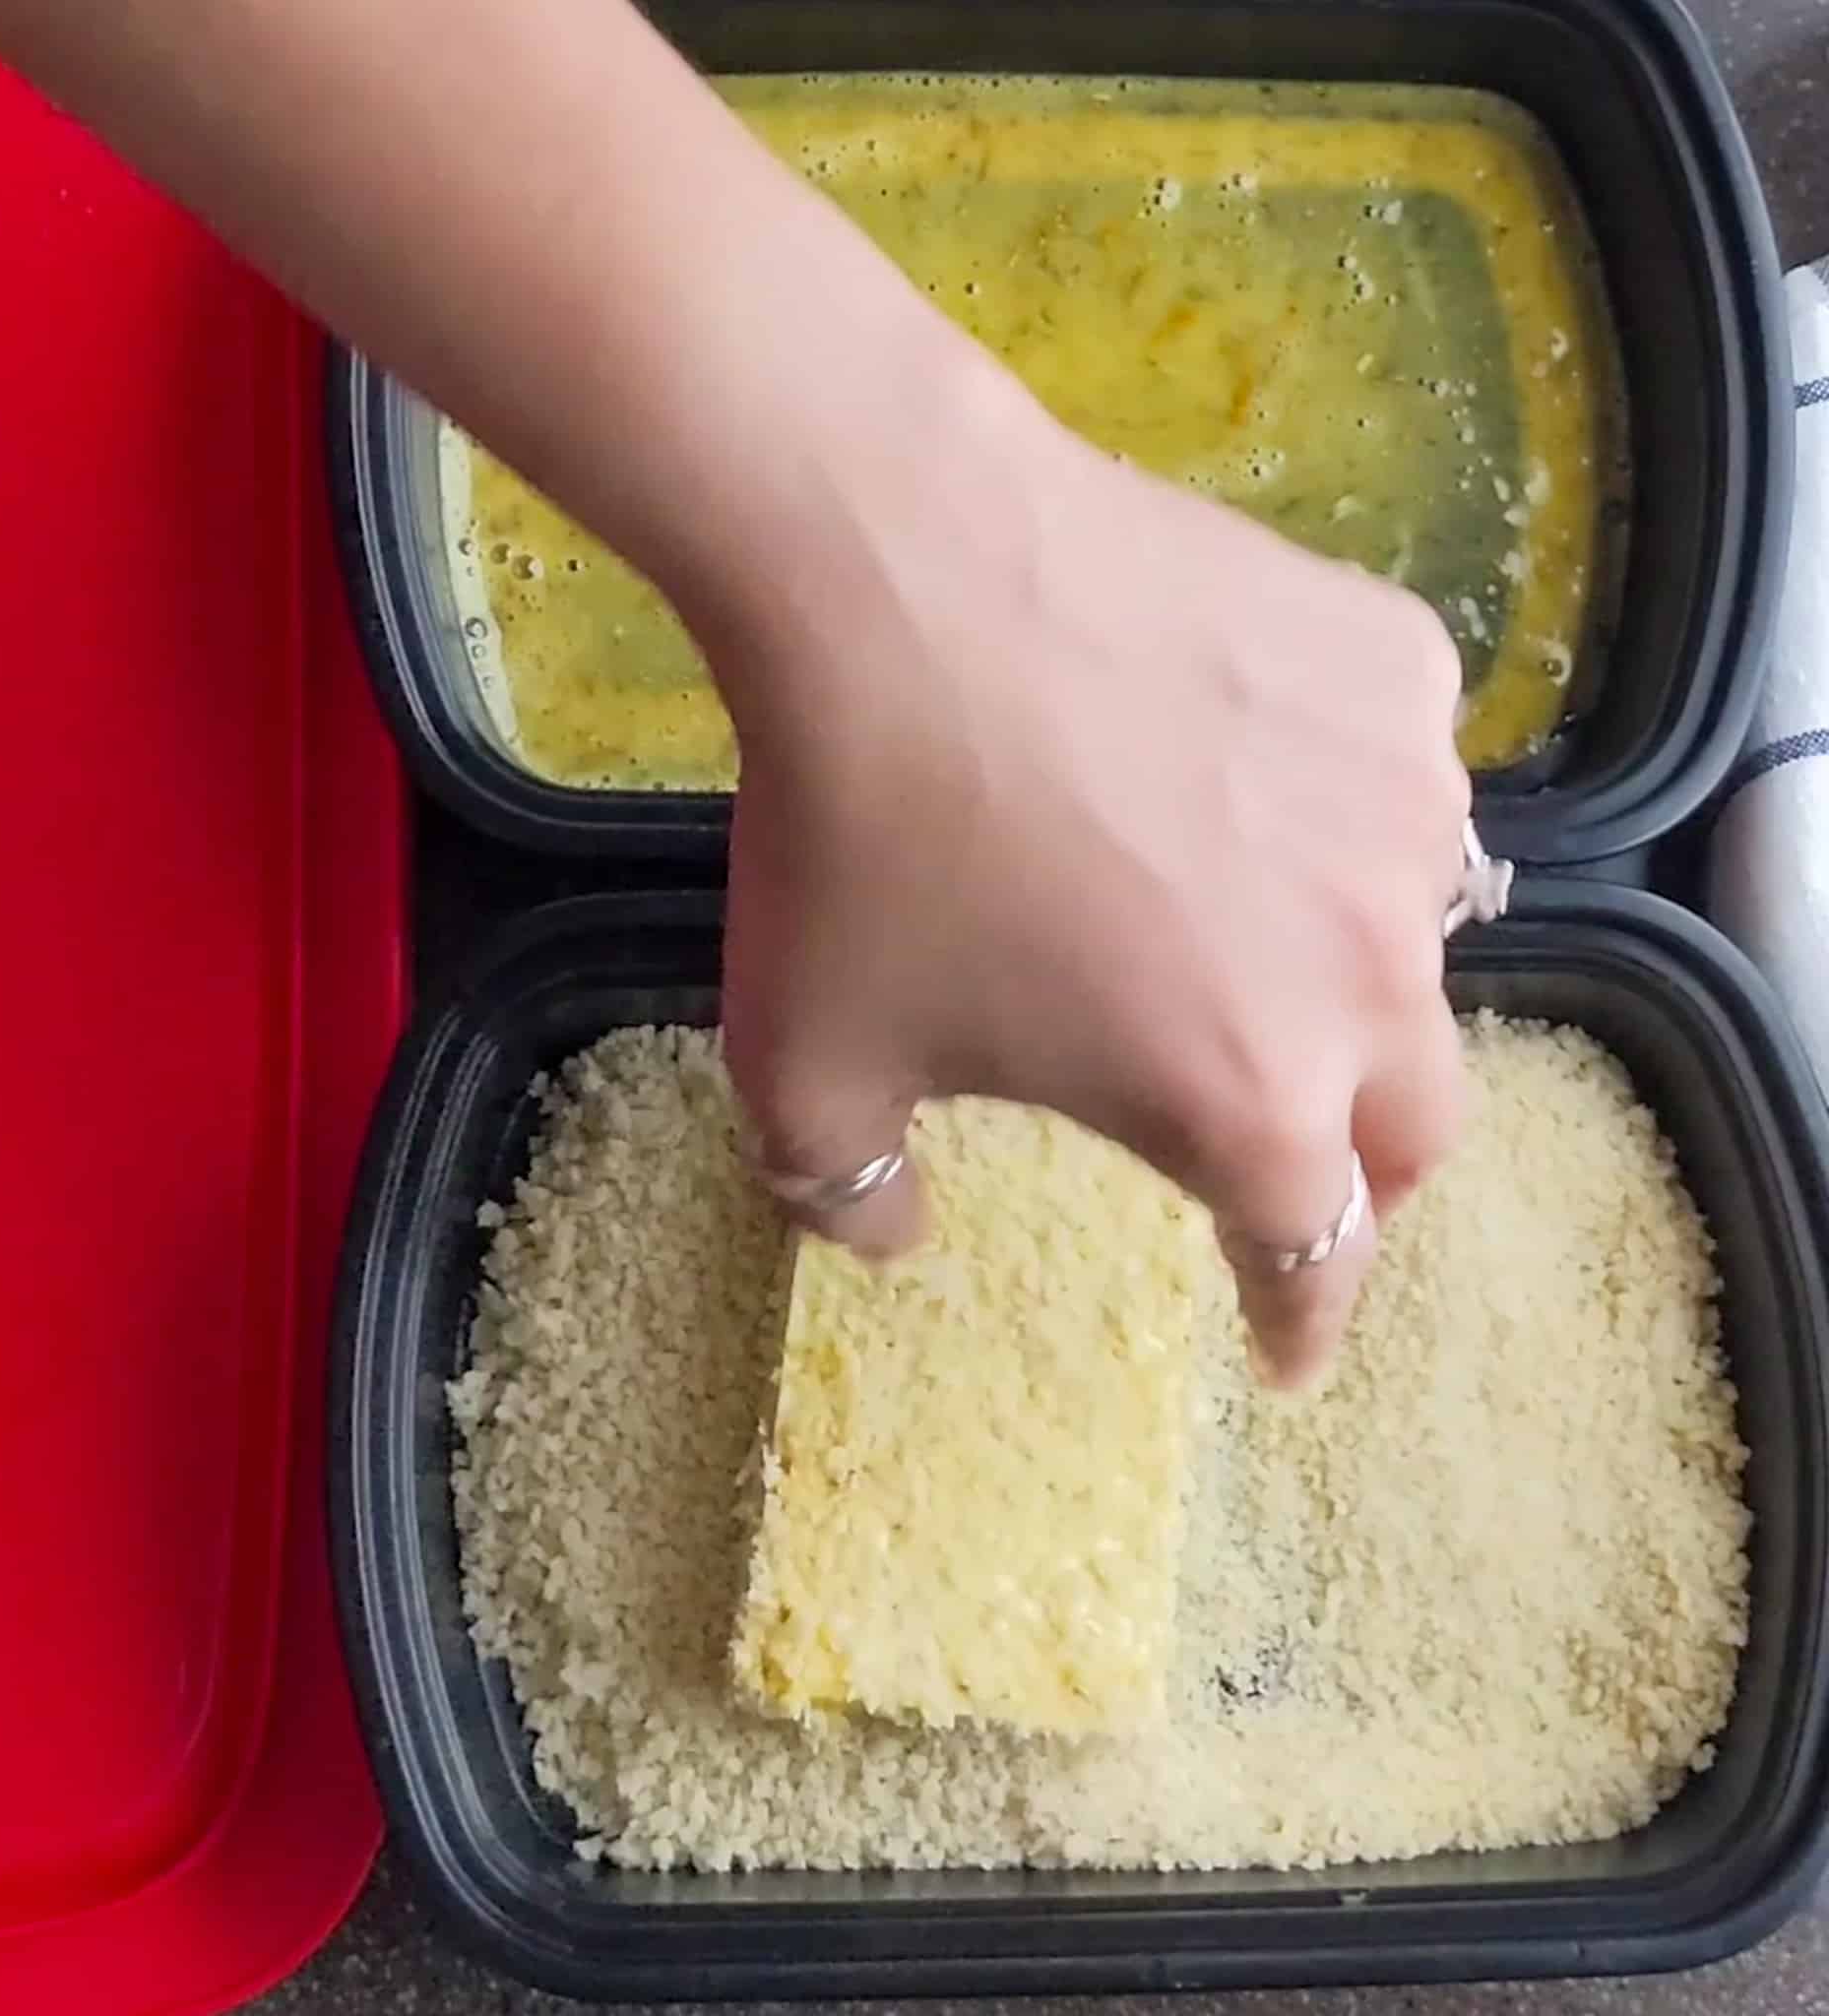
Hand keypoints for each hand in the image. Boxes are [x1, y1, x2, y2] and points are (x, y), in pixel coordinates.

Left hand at [713, 362, 1470, 1388]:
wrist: (901, 571)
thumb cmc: (856, 846)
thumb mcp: (804, 1069)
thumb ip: (852, 1197)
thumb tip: (897, 1238)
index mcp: (1246, 1103)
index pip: (1318, 1259)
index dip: (1302, 1319)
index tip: (1288, 1346)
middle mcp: (1368, 973)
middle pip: (1418, 1120)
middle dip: (1364, 1165)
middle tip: (1298, 1154)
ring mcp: (1402, 809)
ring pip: (1420, 933)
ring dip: (1356, 967)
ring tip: (1264, 934)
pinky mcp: (1398, 671)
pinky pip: (1391, 772)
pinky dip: (1336, 799)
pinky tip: (1245, 765)